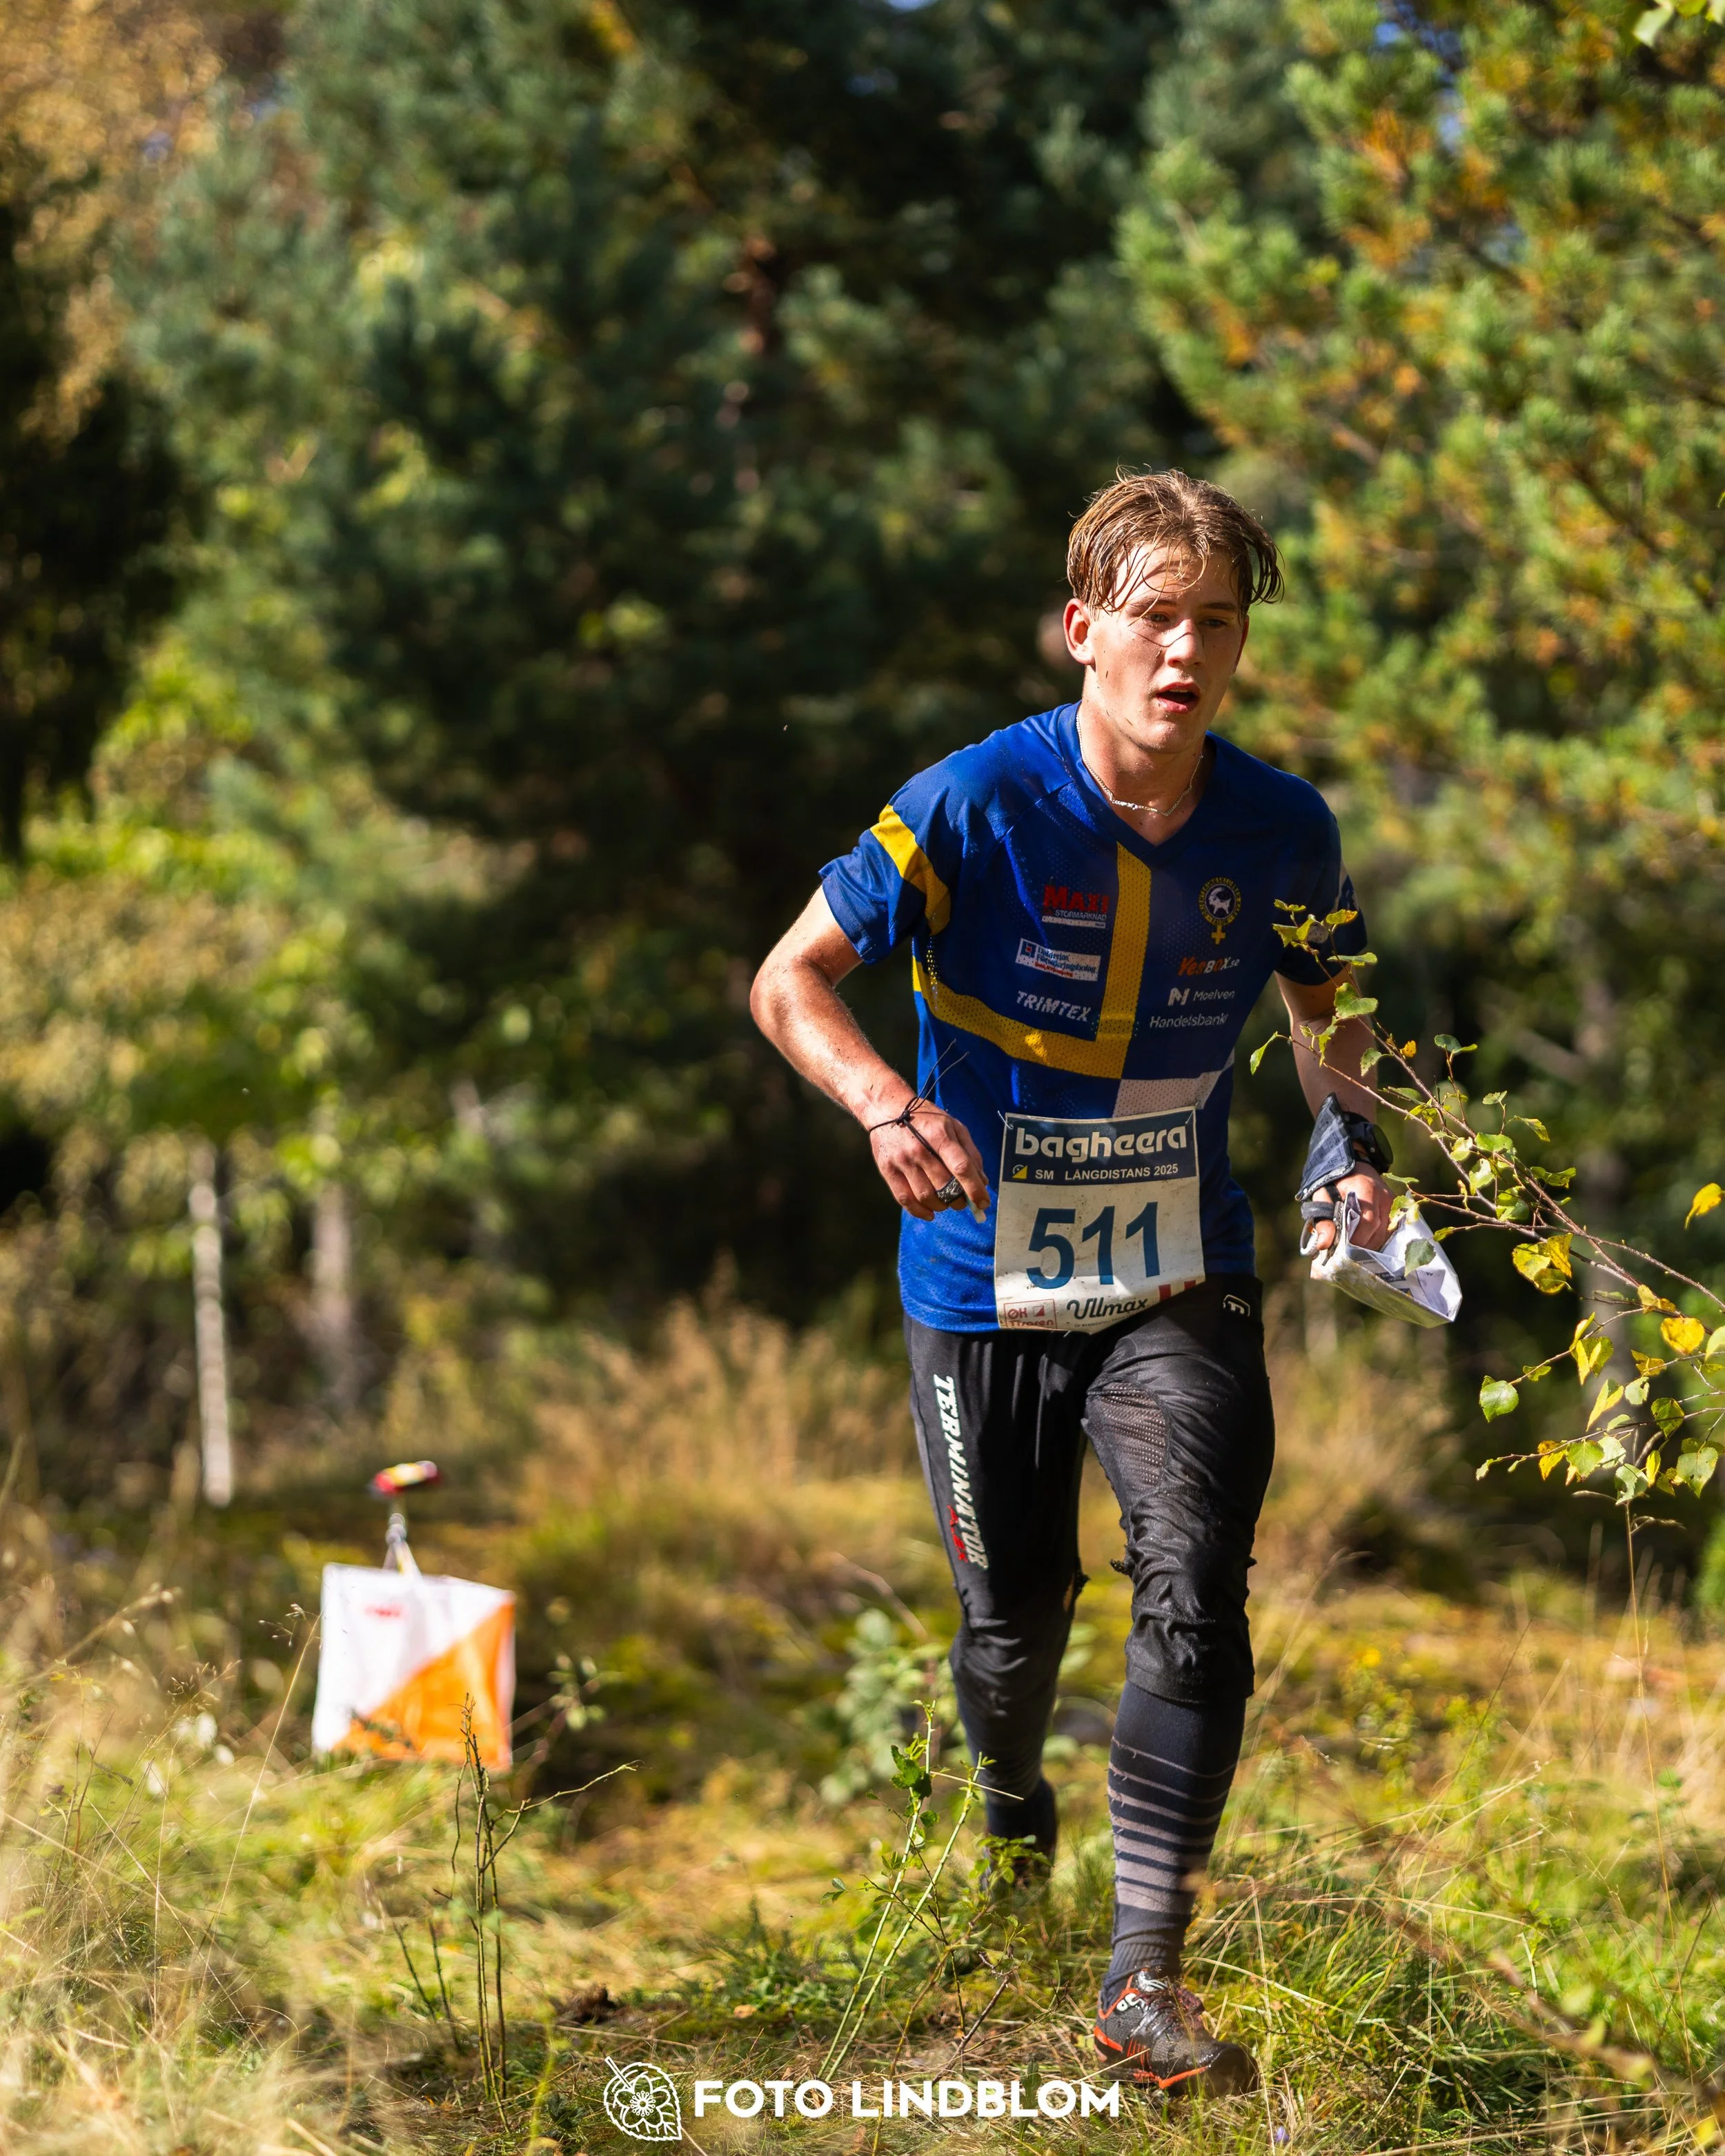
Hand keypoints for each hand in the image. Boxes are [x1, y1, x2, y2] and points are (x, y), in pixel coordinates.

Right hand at [867, 1100, 989, 1221]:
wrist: (887, 1109)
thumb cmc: (926, 1118)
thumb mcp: (953, 1125)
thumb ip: (970, 1152)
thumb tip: (982, 1180)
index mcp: (939, 1135)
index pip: (961, 1167)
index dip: (974, 1188)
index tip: (983, 1202)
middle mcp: (920, 1149)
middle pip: (944, 1186)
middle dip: (959, 1200)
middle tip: (963, 1201)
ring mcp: (902, 1161)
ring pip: (926, 1196)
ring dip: (941, 1206)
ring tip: (946, 1203)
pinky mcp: (888, 1170)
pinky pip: (905, 1199)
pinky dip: (920, 1211)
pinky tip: (930, 1213)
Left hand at [1306, 1168, 1391, 1253]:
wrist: (1352, 1166)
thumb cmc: (1334, 1182)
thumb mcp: (1322, 1196)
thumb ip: (1323, 1219)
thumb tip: (1324, 1244)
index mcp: (1365, 1189)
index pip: (1367, 1221)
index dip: (1356, 1239)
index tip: (1342, 1250)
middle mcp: (1383, 1196)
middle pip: (1377, 1231)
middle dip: (1361, 1246)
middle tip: (1345, 1254)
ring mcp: (1391, 1203)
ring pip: (1384, 1234)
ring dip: (1368, 1245)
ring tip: (1352, 1249)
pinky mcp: (1394, 1209)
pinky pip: (1387, 1231)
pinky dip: (1375, 1239)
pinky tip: (1363, 1241)